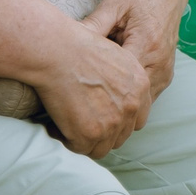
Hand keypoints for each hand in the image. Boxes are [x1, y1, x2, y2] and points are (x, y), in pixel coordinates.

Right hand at [30, 20, 155, 156]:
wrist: (56, 50)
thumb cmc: (76, 46)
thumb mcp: (114, 55)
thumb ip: (123, 81)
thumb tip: (115, 97)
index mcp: (140, 86)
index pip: (137, 119)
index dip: (118, 120)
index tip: (100, 115)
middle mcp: (131, 106)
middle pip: (121, 136)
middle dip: (101, 131)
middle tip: (80, 120)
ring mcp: (112, 123)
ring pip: (101, 147)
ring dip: (84, 139)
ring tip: (67, 123)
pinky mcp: (90, 134)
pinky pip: (79, 148)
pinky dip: (65, 138)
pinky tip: (55, 123)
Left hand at [80, 0, 186, 95]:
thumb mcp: (112, 6)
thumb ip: (93, 26)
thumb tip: (65, 42)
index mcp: (146, 43)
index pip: (120, 79)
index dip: (99, 87)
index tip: (78, 90)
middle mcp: (160, 61)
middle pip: (131, 96)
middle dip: (108, 101)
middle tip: (83, 103)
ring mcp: (166, 71)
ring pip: (141, 102)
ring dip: (121, 102)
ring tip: (96, 102)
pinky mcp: (167, 75)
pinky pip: (148, 97)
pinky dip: (131, 98)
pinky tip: (113, 94)